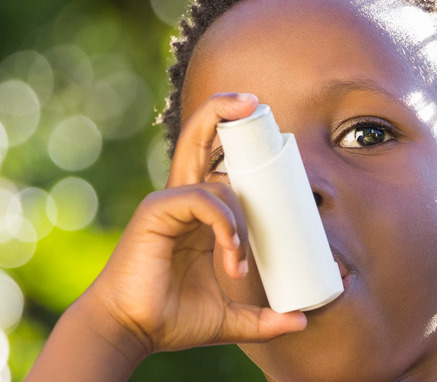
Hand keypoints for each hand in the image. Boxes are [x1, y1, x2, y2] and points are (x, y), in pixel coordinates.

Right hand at [82, 93, 306, 353]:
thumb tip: (302, 321)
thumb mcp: (229, 317)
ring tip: (237, 265)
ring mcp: (168, 202)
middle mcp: (183, 199)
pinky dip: (224, 223)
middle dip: (223, 113)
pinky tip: (230, 254)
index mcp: (198, 213)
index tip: (276, 144)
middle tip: (254, 104)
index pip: (220, 166)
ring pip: (213, 178)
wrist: (134, 332)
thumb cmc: (173, 318)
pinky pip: (201, 200)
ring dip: (239, 221)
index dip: (242, 148)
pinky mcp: (156, 211)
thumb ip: (264, 318)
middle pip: (200, 140)